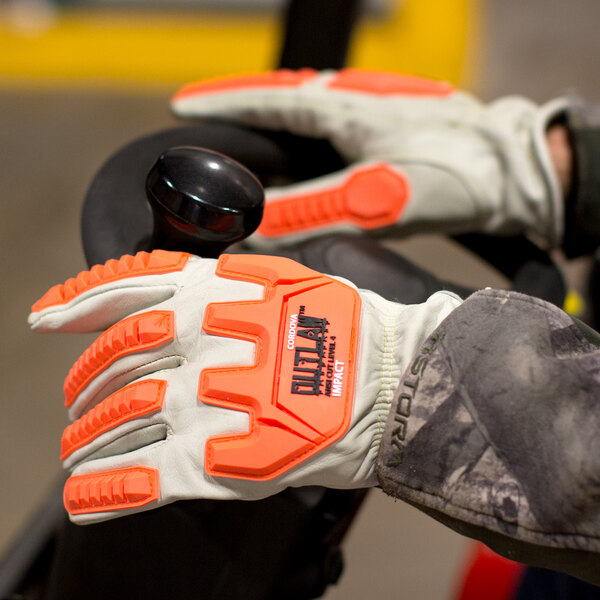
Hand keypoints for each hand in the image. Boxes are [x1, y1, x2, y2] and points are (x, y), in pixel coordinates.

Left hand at [29, 249, 459, 523]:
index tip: (47, 316)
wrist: (392, 381)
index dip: (78, 299)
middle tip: (80, 404)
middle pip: (114, 363)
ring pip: (117, 421)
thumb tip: (169, 302)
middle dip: (86, 386)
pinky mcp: (220, 458)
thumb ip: (219, 288)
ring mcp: (207, 400)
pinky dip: (107, 489)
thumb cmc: (342, 332)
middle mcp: (203, 339)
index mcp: (216, 292)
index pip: (125, 289)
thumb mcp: (279, 283)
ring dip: (86, 439)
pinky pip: (144, 477)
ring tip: (76, 451)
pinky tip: (85, 498)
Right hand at [171, 68, 568, 247]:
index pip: (265, 101)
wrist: (509, 170)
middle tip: (201, 113)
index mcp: (343, 109)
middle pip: (280, 97)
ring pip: (305, 110)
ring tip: (240, 135)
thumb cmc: (448, 177)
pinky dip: (303, 137)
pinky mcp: (388, 125)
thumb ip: (310, 210)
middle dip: (237, 104)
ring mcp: (372, 109)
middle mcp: (353, 100)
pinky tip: (300, 153)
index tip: (182, 106)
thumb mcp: (372, 199)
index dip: (220, 104)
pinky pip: (330, 124)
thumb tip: (257, 226)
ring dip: (269, 120)